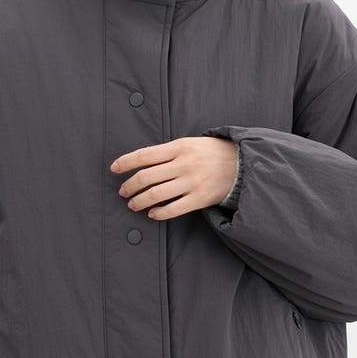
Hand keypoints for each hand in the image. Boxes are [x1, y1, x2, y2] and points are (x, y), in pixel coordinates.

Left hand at [110, 136, 237, 219]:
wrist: (242, 164)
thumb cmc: (212, 152)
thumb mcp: (190, 143)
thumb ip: (168, 151)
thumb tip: (142, 161)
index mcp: (179, 147)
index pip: (144, 155)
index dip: (126, 162)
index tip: (114, 168)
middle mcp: (184, 164)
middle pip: (146, 176)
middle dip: (130, 185)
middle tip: (123, 191)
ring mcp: (192, 182)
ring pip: (156, 194)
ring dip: (140, 201)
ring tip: (133, 204)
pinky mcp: (200, 199)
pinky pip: (173, 209)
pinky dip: (159, 213)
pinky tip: (152, 214)